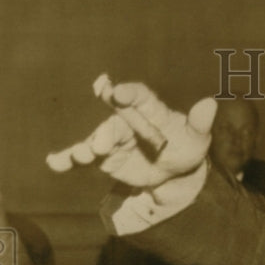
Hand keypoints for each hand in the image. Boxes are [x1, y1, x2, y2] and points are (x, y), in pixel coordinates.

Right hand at [46, 76, 216, 188]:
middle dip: (106, 133)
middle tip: (100, 144)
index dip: (127, 94)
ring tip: (81, 156)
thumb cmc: (186, 147)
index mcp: (149, 110)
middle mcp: (126, 121)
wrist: (174, 172)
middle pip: (113, 123)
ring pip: (95, 140)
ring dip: (85, 148)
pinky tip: (54, 163)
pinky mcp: (102, 157)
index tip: (117, 92)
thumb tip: (210, 104)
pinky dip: (66, 159)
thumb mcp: (197, 138)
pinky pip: (82, 157)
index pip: (137, 97)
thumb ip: (200, 123)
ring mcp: (112, 138)